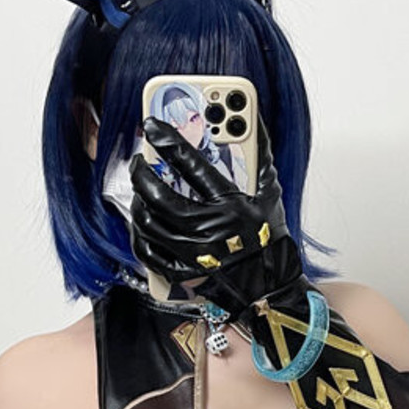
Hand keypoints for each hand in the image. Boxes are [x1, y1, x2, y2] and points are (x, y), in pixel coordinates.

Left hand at [129, 118, 305, 321]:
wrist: (270, 289)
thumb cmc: (270, 242)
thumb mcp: (270, 194)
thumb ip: (260, 154)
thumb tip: (255, 119)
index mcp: (230, 206)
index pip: (190, 164)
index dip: (167, 140)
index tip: (152, 126)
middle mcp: (208, 230)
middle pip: (158, 195)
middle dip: (142, 172)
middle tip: (139, 161)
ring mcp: (192, 254)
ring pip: (147, 221)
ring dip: (138, 201)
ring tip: (141, 189)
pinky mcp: (182, 274)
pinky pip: (147, 251)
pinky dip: (140, 233)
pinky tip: (143, 220)